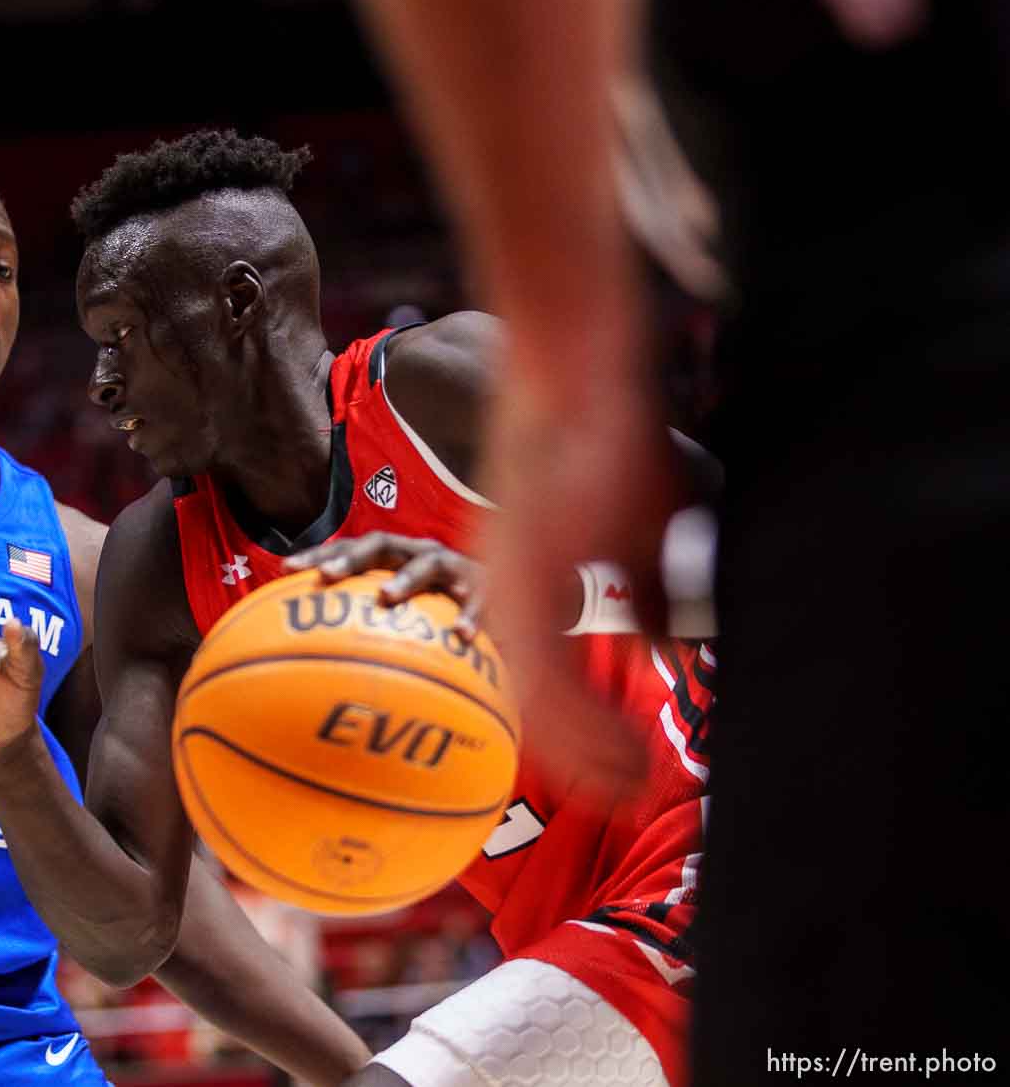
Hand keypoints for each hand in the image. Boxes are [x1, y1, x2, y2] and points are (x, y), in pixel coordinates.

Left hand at [285, 532, 484, 640]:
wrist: (510, 594)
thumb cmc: (442, 610)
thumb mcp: (405, 611)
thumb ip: (368, 623)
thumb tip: (312, 657)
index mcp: (396, 556)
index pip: (351, 548)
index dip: (319, 554)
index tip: (285, 569)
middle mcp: (420, 553)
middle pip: (381, 544)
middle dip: (352, 557)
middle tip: (327, 576)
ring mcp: (454, 566)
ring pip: (427, 564)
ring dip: (405, 578)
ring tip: (386, 597)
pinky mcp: (487, 586)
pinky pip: (478, 600)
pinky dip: (470, 615)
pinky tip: (461, 635)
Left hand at [479, 374, 679, 797]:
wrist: (575, 377)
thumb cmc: (606, 446)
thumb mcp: (632, 533)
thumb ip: (644, 594)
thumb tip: (663, 646)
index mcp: (523, 585)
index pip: (537, 681)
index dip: (574, 731)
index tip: (612, 766)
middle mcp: (508, 595)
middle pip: (534, 705)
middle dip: (578, 757)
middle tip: (624, 793)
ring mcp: (512, 591)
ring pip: (540, 705)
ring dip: (587, 753)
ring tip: (629, 787)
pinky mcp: (528, 582)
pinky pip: (550, 680)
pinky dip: (587, 728)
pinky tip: (621, 753)